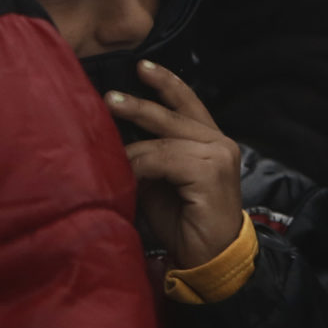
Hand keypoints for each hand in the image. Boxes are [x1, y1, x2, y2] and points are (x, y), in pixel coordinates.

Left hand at [104, 60, 244, 266]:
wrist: (209, 260)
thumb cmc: (184, 223)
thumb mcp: (162, 181)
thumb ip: (151, 155)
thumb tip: (116, 134)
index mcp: (211, 141)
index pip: (188, 104)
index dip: (166, 83)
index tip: (141, 67)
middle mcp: (220, 143)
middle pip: (173, 115)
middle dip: (138, 105)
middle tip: (108, 99)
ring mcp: (218, 156)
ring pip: (164, 139)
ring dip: (132, 149)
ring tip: (107, 149)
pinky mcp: (210, 171)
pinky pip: (164, 158)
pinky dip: (140, 165)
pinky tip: (127, 174)